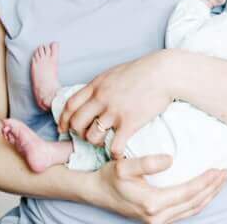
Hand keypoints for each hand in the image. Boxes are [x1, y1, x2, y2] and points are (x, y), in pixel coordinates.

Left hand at [58, 51, 173, 157]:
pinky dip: (114, 154)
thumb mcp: (113, 73)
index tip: (63, 128)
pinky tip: (118, 155)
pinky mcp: (129, 123)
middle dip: (77, 133)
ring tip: (103, 143)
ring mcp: (114, 111)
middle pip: (77, 122)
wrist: (162, 73)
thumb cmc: (140, 72)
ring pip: (92, 136)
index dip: (64, 119)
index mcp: (96, 85)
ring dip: (95, 143)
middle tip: (84, 137)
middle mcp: (101, 98)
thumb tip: (91, 95)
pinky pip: (115, 146)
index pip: (71, 104)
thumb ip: (100, 86)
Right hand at [95, 155, 226, 222]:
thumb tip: (170, 159)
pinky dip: (198, 201)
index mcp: (153, 204)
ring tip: (220, 181)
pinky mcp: (158, 219)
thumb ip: (147, 162)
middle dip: (213, 189)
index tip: (218, 169)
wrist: (98, 192)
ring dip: (208, 195)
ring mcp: (158, 221)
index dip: (205, 181)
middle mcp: (158, 217)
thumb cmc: (110, 176)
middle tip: (226, 173)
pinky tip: (204, 191)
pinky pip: (185, 212)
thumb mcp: (124, 166)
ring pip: (192, 210)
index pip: (188, 192)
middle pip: (195, 203)